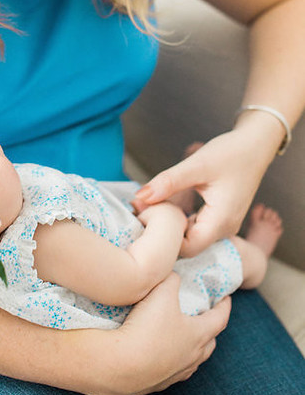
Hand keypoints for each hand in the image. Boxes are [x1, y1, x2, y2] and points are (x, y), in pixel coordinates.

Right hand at [93, 273, 230, 394]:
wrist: (120, 366)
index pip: (220, 319)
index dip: (224, 306)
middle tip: (204, 317)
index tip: (226, 298)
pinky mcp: (156, 384)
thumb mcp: (161, 292)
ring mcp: (175, 374)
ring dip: (190, 348)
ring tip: (180, 336)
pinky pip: (170, 371)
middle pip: (209, 344)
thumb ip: (171, 278)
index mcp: (198, 335)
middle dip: (209, 329)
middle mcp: (191, 358)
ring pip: (191, 361)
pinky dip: (169, 360)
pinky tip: (157, 354)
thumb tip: (174, 275)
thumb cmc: (146, 329)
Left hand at [133, 125, 274, 255]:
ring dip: (170, 224)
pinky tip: (165, 203)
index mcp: (220, 223)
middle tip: (140, 209)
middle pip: (186, 246)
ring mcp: (223, 227)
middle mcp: (224, 231)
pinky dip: (179, 219)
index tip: (144, 215)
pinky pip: (195, 228)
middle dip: (163, 231)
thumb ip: (168, 182)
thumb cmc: (230, 154)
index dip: (163, 236)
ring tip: (150, 204)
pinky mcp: (219, 219)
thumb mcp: (196, 165)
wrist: (255, 146)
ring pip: (190, 237)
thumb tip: (139, 197)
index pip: (186, 249)